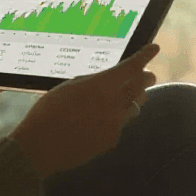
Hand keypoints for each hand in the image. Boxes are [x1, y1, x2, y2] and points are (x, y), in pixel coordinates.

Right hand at [9, 43, 160, 179]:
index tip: (153, 49)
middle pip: (140, 87)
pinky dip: (115, 121)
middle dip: (145, 78)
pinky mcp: (110, 140)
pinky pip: (120, 126)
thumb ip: (92, 83)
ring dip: (132, 100)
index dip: (144, 56)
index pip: (131, 67)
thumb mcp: (68, 88)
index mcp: (101, 85)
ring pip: (134, 107)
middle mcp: (113, 103)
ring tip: (122, 99)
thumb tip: (106, 82)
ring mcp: (114, 123)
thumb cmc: (48, 112)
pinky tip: (99, 123)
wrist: (42, 146)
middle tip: (147, 75)